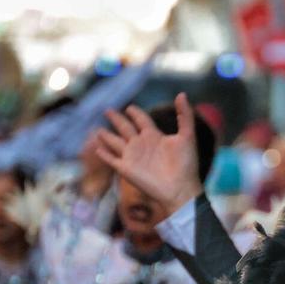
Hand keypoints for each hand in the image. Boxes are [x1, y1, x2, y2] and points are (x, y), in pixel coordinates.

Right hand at [96, 93, 203, 215]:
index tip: (130, 107)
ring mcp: (132, 157)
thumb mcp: (187, 136)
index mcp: (154, 136)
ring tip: (97, 130)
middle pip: (125, 128)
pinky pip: (111, 159)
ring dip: (106, 136)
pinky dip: (104, 154)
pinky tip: (97, 148)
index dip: (136, 113)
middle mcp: (141, 145)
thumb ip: (184, 116)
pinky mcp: (126, 169)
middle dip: (116, 119)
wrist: (180, 189)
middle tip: (107, 110)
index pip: (142, 120)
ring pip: (115, 142)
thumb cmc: (186, 164)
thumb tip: (181, 94)